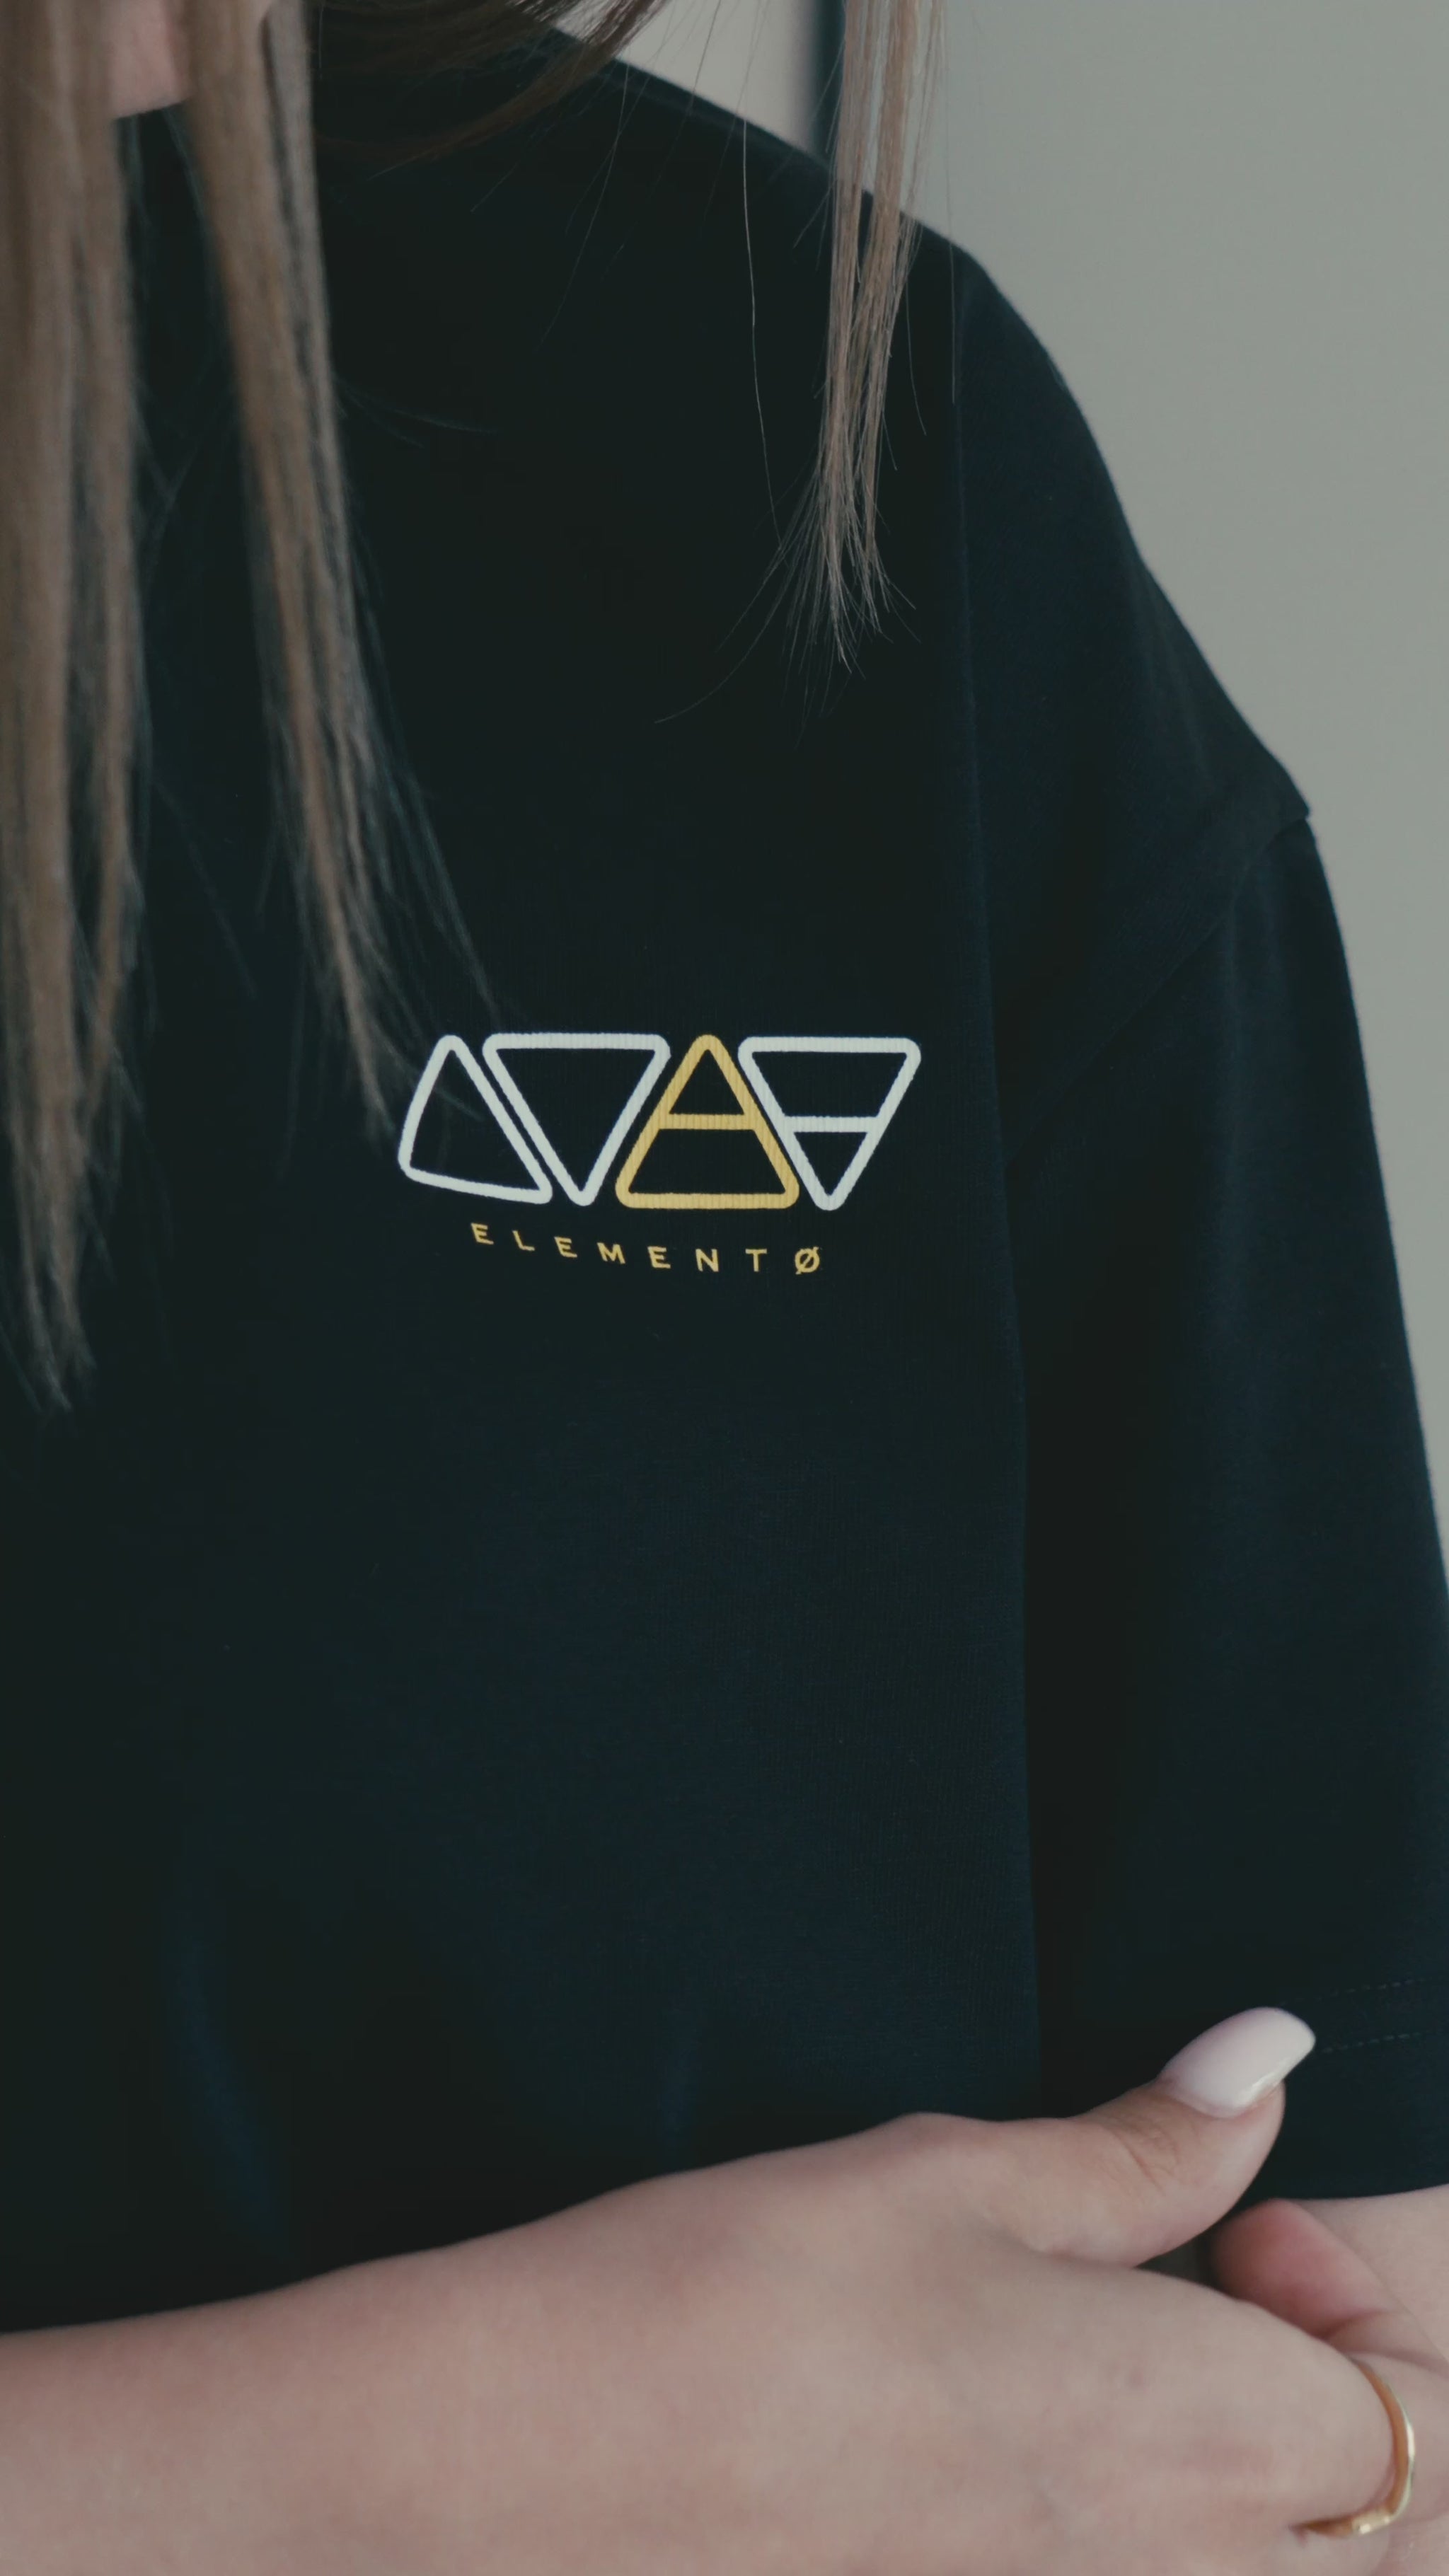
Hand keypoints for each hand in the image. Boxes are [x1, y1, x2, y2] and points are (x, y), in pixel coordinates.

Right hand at [326, 2011, 1448, 2572]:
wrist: (538, 2477)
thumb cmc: (746, 2302)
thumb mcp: (951, 2175)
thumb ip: (1147, 2147)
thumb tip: (1273, 2057)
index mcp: (1200, 2434)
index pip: (1432, 2415)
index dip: (1363, 2309)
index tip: (1245, 2235)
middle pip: (1389, 2533)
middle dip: (1352, 2414)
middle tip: (1214, 2309)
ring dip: (1267, 2493)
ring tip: (1126, 2381)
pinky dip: (1164, 2537)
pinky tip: (1034, 2454)